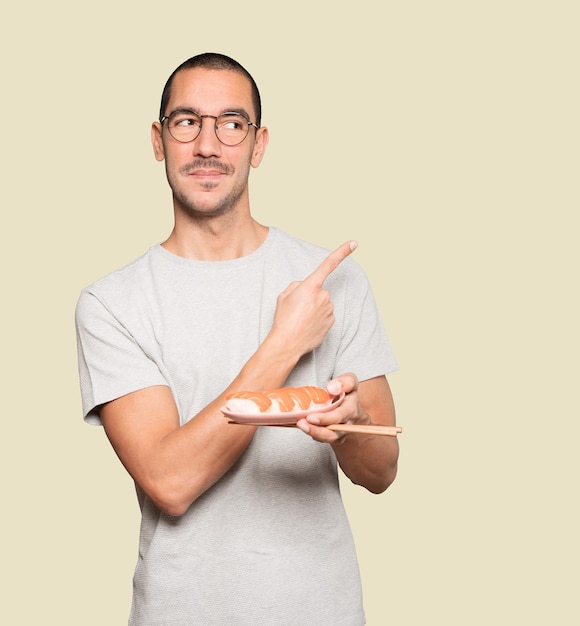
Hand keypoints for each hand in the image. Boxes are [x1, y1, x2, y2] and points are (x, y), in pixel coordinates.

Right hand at [269, 241, 356, 357]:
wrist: (287, 343)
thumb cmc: (283, 318)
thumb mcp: (284, 295)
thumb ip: (298, 286)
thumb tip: (306, 287)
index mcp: (311, 285)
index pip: (329, 264)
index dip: (342, 252)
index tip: (354, 243)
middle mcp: (323, 296)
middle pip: (319, 290)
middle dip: (310, 296)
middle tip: (297, 308)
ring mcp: (329, 310)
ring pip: (323, 304)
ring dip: (314, 308)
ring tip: (300, 319)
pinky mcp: (331, 323)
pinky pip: (325, 316)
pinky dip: (317, 319)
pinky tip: (307, 326)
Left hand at [296, 373, 367, 443]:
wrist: (352, 406)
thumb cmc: (348, 391)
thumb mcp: (350, 380)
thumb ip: (344, 382)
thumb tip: (332, 388)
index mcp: (351, 409)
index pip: (340, 416)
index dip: (326, 418)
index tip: (311, 417)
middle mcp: (347, 424)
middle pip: (333, 433)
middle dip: (316, 430)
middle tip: (301, 423)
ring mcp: (340, 433)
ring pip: (326, 438)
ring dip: (312, 433)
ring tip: (300, 424)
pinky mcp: (332, 436)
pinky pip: (322, 438)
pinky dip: (311, 433)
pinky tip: (302, 425)